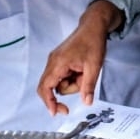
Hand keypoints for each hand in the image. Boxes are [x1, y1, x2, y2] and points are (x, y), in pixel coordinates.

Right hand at [37, 1, 123, 115]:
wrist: (94, 26)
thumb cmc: (93, 42)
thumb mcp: (94, 66)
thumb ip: (88, 86)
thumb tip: (86, 102)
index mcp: (58, 63)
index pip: (45, 88)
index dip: (48, 102)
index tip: (56, 112)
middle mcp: (53, 62)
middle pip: (54, 87)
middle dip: (70, 88)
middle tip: (84, 80)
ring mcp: (55, 61)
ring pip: (60, 83)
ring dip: (74, 82)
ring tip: (85, 70)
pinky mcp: (60, 61)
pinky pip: (63, 76)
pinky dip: (73, 77)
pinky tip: (82, 69)